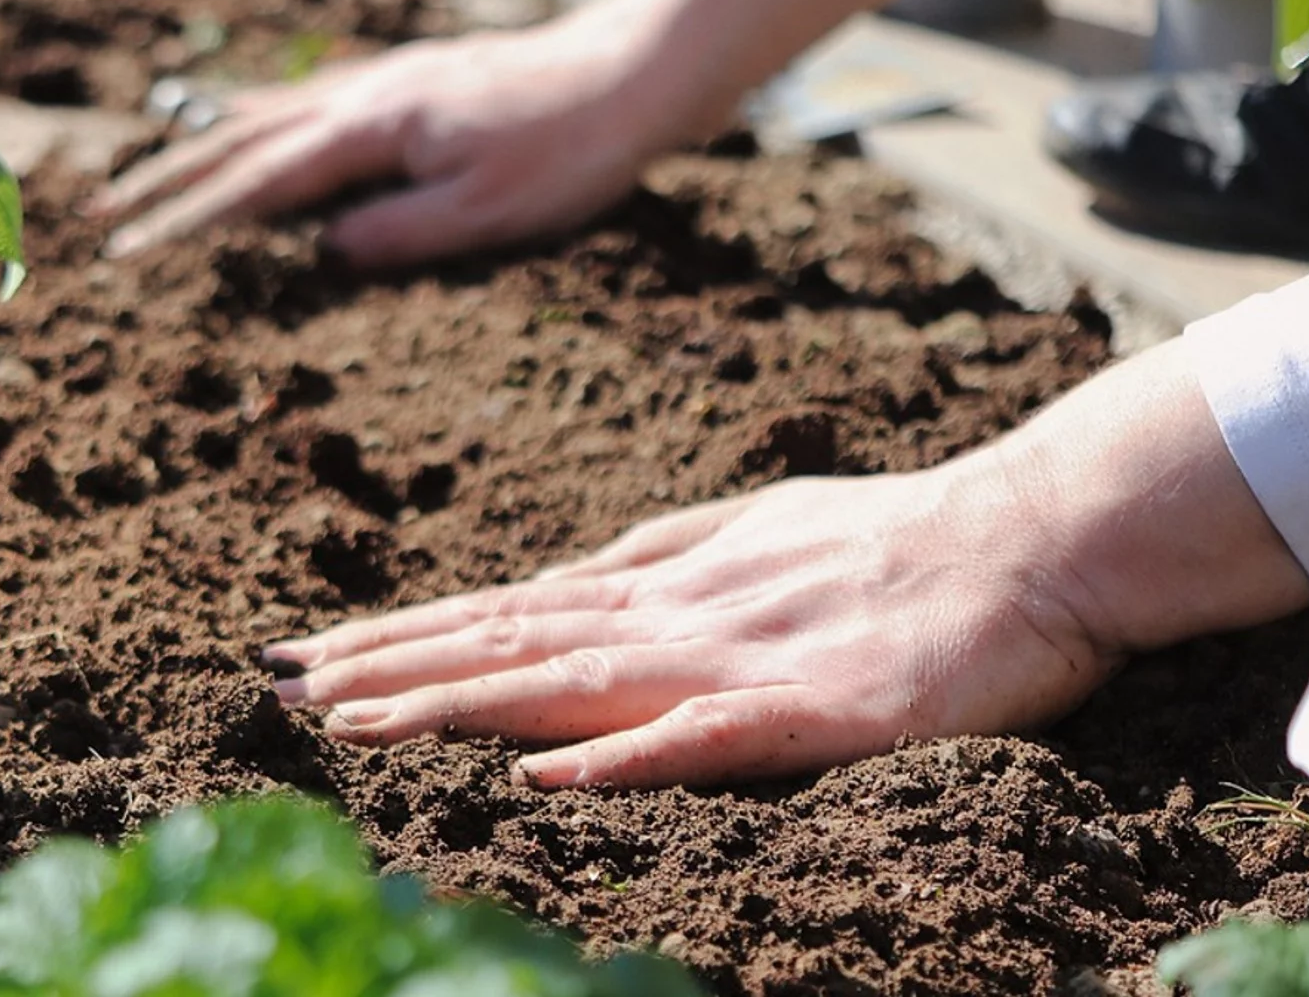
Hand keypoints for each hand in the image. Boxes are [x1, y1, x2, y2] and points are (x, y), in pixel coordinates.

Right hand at [89, 17, 699, 266]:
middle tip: (100, 213)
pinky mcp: (411, 81)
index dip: (187, 220)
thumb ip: (397, 233)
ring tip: (151, 171)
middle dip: (166, 180)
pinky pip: (310, 98)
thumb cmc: (570, 150)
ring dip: (202, 146)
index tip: (128, 250)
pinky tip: (253, 122)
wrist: (633, 70)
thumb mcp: (487, 212)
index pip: (257, 184)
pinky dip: (261, 116)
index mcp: (374, 131)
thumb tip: (322, 254)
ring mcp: (386, 81)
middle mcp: (366, 96)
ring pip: (270, 112)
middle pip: (241, 140)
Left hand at [264, 463, 1116, 789]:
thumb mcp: (750, 533)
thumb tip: (563, 577)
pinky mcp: (815, 711)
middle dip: (388, 666)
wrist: (1030, 539)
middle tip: (278, 686)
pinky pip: (705, 736)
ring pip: (571, 682)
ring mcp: (739, 660)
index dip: (399, 635)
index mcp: (660, 585)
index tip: (305, 655)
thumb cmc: (892, 538)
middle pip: (507, 643)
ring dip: (456, 701)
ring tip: (353, 721)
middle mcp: (675, 616)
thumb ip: (656, 557)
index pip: (502, 613)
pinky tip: (543, 774)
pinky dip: (620, 755)